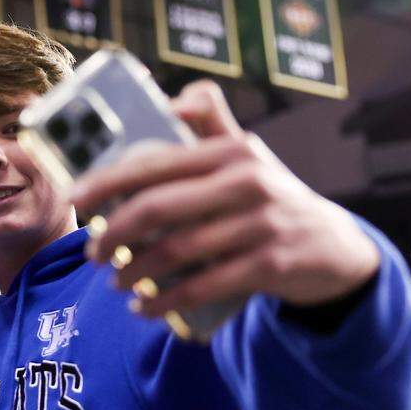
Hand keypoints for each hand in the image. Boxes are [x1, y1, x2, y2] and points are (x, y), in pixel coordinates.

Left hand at [70, 81, 380, 316]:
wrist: (334, 245)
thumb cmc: (267, 196)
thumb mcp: (245, 155)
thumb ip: (209, 122)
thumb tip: (167, 100)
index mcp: (230, 150)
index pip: (154, 162)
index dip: (107, 181)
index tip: (76, 199)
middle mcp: (247, 181)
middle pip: (156, 208)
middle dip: (111, 234)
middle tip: (91, 252)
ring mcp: (261, 224)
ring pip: (175, 251)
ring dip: (133, 272)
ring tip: (115, 282)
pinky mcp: (271, 265)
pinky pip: (202, 287)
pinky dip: (165, 302)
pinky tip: (143, 309)